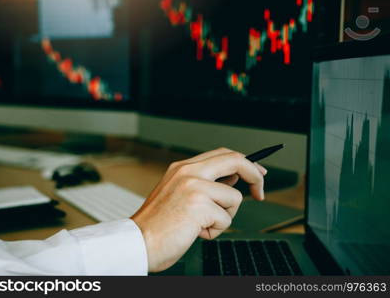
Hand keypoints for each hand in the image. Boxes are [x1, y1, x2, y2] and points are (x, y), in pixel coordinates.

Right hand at [131, 148, 266, 271]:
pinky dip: (215, 230)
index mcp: (182, 168)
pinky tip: (195, 232)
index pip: (222, 154)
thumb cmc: (158, 223)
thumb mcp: (179, 194)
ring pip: (234, 198)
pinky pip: (226, 219)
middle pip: (236, 161)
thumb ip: (205, 184)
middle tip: (259, 193)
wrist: (138, 242)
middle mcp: (188, 172)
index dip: (245, 163)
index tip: (257, 172)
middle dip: (255, 176)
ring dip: (223, 217)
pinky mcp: (199, 205)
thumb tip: (234, 179)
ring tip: (199, 224)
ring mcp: (193, 186)